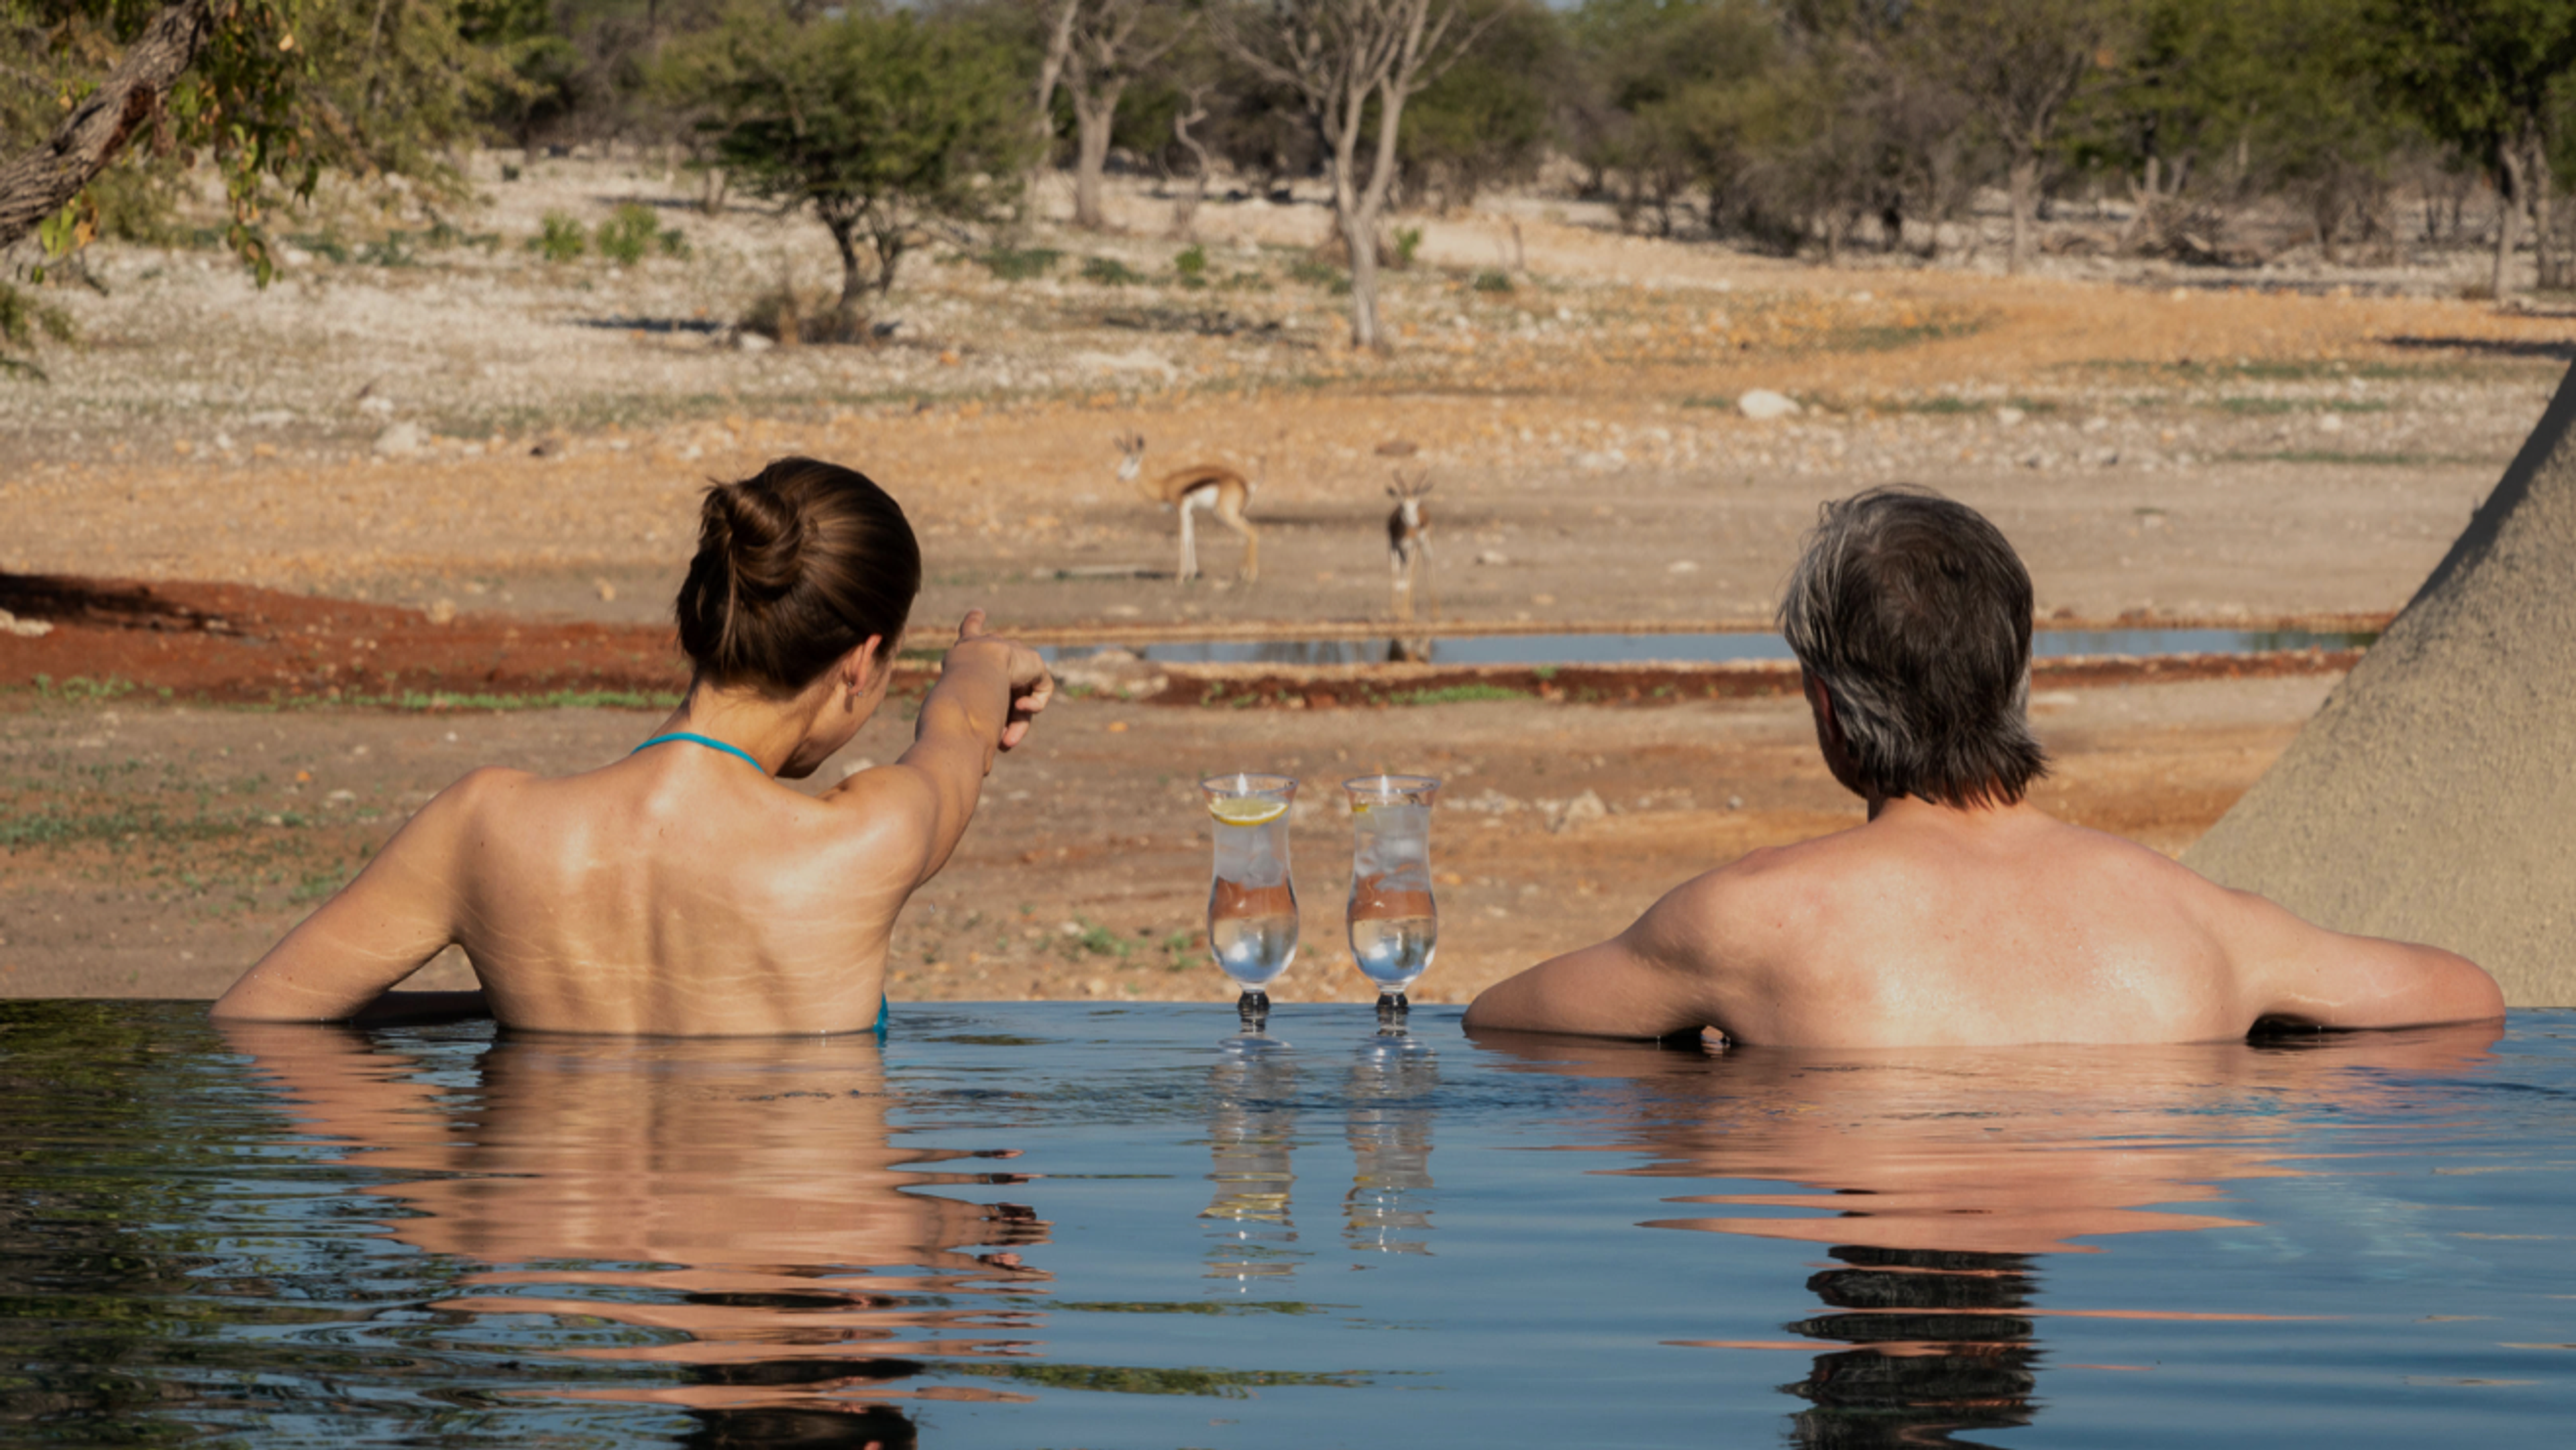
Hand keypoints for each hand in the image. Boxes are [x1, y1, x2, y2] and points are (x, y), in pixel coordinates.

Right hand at [951, 610, 1052, 749]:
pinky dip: (1032, 705)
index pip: (969, 631)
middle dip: (1003, 714)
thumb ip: (966, 714)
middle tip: (1001, 742)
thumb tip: (985, 746)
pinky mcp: (1032, 661)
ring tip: (1006, 741)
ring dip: (1014, 720)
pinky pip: (1039, 688)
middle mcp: (988, 646)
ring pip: (1019, 693)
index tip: (978, 612)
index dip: (973, 622)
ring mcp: (1011, 651)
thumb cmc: (952, 697)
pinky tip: (1020, 709)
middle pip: (1001, 677)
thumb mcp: (951, 705)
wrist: (973, 679)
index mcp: (964, 651)